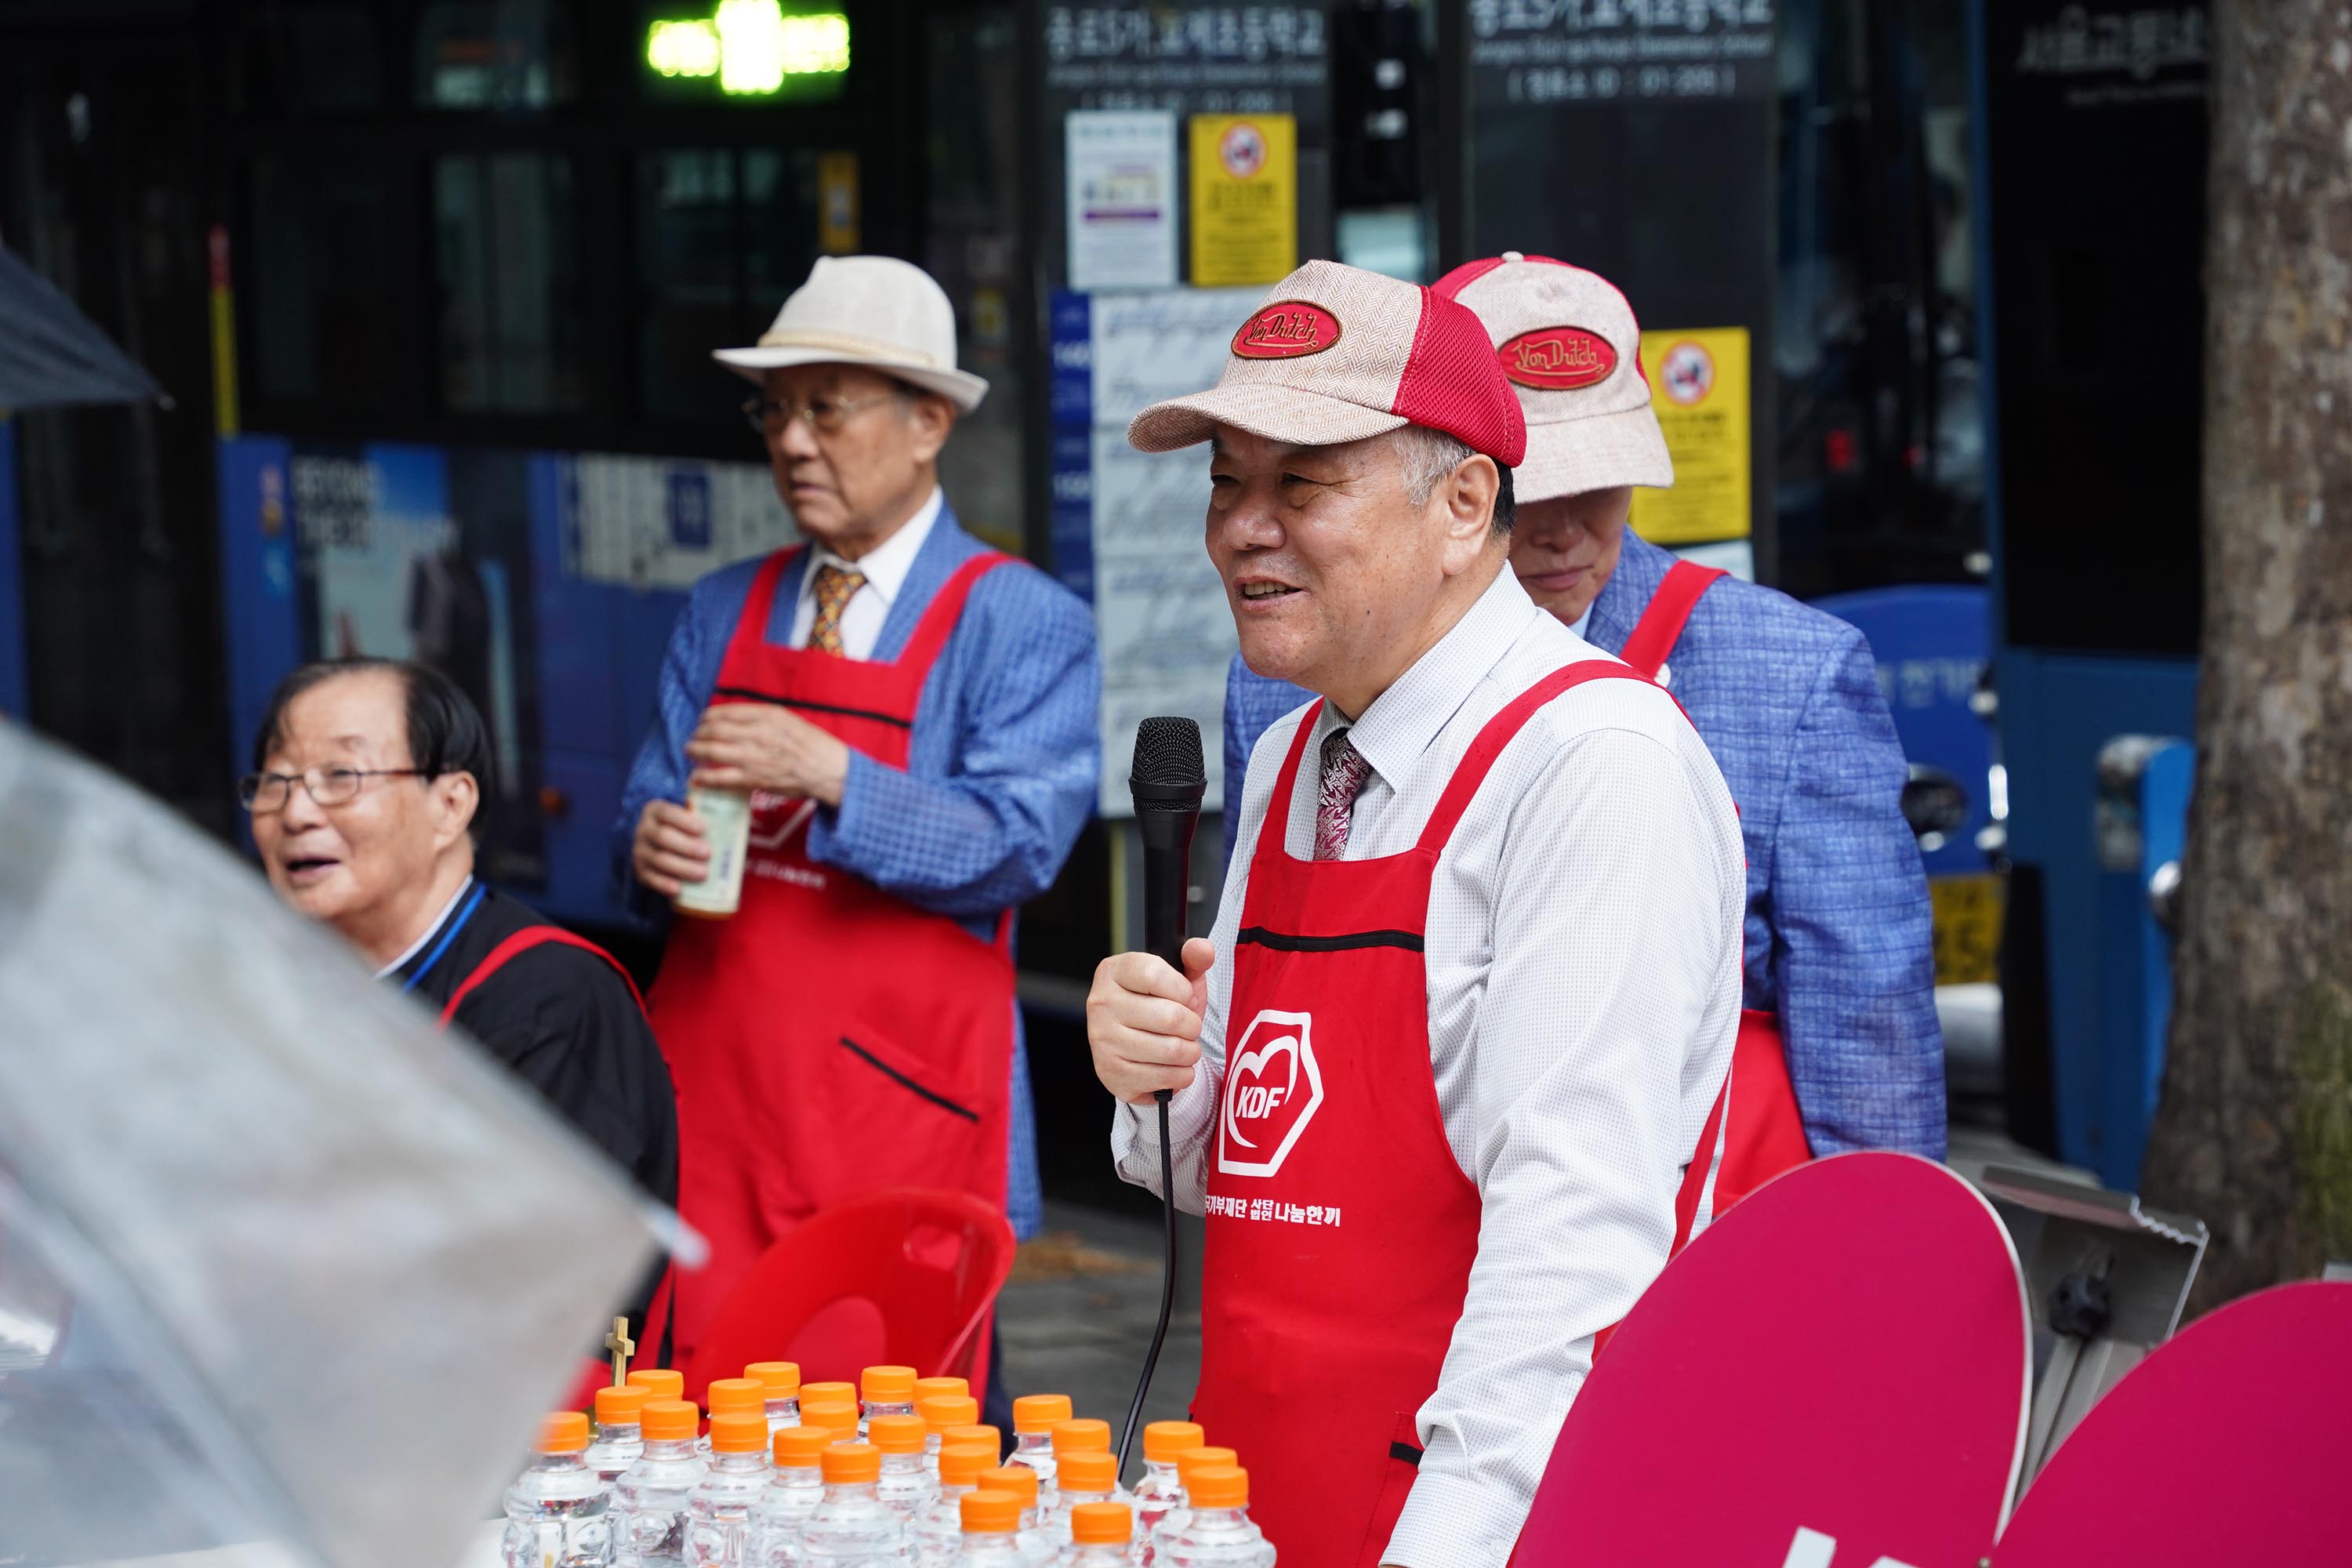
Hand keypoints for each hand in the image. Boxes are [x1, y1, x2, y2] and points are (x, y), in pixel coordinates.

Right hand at [631, 798, 709, 897]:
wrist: (661, 846)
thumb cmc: (685, 829)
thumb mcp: (688, 815)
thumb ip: (704, 810)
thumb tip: (735, 802)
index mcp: (655, 810)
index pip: (666, 812)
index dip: (683, 820)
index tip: (703, 829)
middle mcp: (643, 829)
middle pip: (663, 837)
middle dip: (686, 846)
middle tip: (708, 853)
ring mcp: (639, 851)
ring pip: (658, 859)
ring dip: (681, 867)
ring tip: (703, 873)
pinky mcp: (640, 871)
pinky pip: (650, 879)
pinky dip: (664, 884)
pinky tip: (678, 889)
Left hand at [685, 704, 852, 805]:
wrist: (827, 769)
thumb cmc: (810, 744)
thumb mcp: (787, 719)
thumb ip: (760, 717)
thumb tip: (734, 719)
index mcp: (766, 716)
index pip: (724, 712)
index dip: (707, 718)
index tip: (702, 722)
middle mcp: (757, 733)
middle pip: (713, 730)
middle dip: (697, 735)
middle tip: (693, 739)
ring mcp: (753, 757)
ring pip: (711, 752)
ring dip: (695, 752)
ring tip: (690, 753)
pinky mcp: (753, 779)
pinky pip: (720, 777)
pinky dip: (703, 777)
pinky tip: (696, 777)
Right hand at [1087, 937, 1215, 1103]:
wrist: (1136, 1046)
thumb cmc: (1159, 1005)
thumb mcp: (1178, 977)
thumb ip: (1193, 958)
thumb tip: (1202, 948)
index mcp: (1113, 972)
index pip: (1154, 974)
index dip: (1182, 989)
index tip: (1185, 997)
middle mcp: (1101, 1004)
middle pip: (1170, 1017)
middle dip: (1192, 1025)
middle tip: (1188, 1027)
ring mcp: (1103, 1041)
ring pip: (1171, 1050)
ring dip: (1190, 1052)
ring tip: (1185, 1047)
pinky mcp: (1112, 1073)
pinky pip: (1165, 1078)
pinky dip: (1182, 1074)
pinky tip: (1174, 1066)